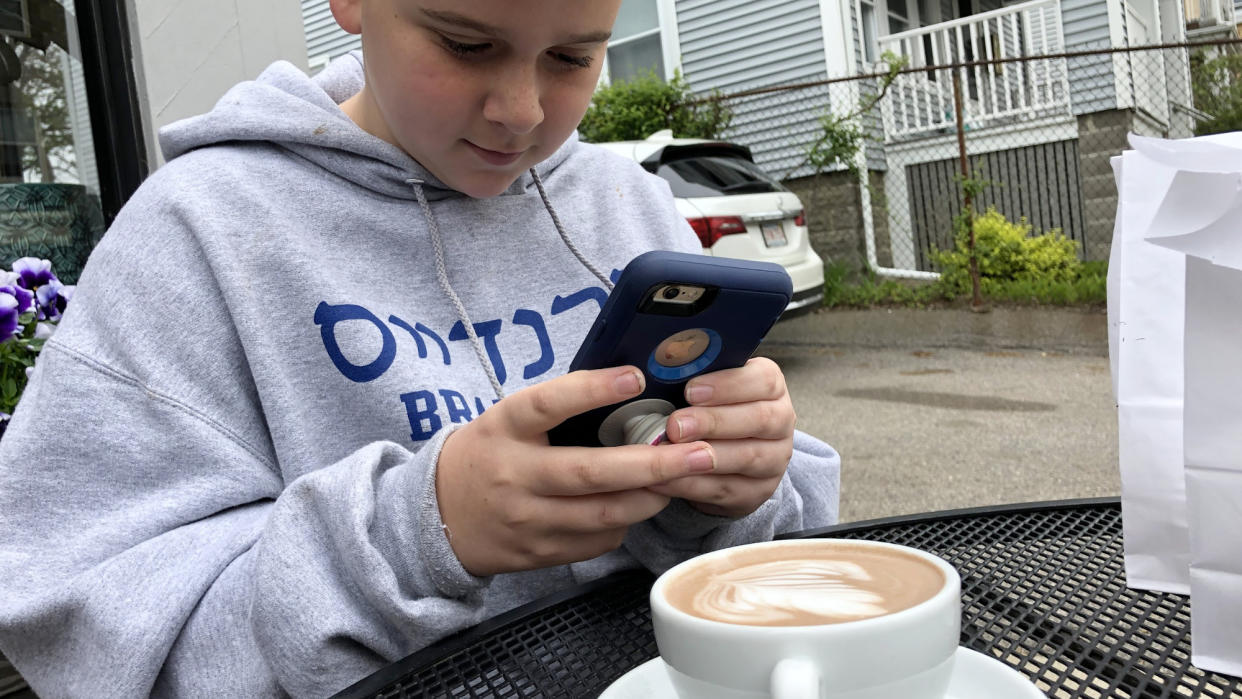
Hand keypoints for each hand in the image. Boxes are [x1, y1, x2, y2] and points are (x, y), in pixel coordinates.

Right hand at [436, 366, 718, 576]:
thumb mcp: (508, 420)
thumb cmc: (489, 453)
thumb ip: (557, 410)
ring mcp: (525, 519)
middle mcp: (513, 474)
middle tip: (701, 453)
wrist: (437, 515)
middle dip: (652, 464)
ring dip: (650, 498)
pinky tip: (639, 506)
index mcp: (504, 428)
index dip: (591, 390)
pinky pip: (595, 542)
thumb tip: (632, 387)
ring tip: (684, 479)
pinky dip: (624, 524)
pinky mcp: (537, 553)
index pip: (547, 404)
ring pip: (602, 515)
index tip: (636, 376)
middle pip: (590, 472)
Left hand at [649, 357, 795, 517]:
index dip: (728, 385)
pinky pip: (727, 489)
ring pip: (747, 457)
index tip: (691, 390)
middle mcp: (781, 420)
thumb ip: (692, 376)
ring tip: (669, 456)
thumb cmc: (707, 409)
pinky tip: (664, 481)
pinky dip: (691, 486)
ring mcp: (775, 458)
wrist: (723, 455)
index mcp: (770, 386)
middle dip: (713, 422)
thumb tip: (658, 364)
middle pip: (759, 419)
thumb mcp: (705, 387)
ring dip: (705, 457)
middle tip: (676, 425)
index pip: (764, 380)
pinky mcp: (759, 491)